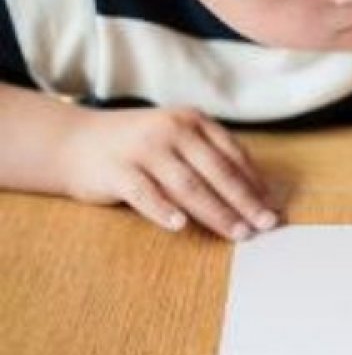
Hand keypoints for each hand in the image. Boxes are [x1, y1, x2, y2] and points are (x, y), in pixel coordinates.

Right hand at [60, 107, 276, 240]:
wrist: (74, 142)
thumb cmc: (140, 148)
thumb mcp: (178, 142)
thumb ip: (211, 161)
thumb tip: (259, 196)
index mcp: (192, 121)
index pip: (233, 156)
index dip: (256, 184)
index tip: (274, 209)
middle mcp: (171, 129)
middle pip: (217, 171)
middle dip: (245, 202)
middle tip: (265, 225)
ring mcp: (143, 148)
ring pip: (188, 185)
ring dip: (217, 212)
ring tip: (238, 233)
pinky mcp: (116, 170)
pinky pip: (144, 193)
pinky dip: (163, 209)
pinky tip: (180, 225)